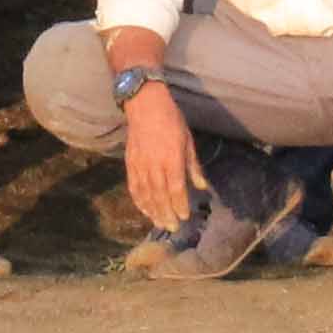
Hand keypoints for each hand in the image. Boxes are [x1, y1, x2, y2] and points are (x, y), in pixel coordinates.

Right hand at [120, 85, 197, 236]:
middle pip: (160, 196)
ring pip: (146, 195)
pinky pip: (133, 187)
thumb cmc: (171, 120)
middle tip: (173, 227)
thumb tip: (202, 186)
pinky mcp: (130, 164)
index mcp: (172, 159)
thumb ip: (193, 166)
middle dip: (167, 213)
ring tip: (160, 223)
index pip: (176, 189)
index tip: (185, 216)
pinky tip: (144, 210)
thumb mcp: (188, 141)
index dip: (180, 205)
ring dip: (153, 211)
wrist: (145, 105)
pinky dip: (139, 201)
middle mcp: (155, 166)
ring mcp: (140, 165)